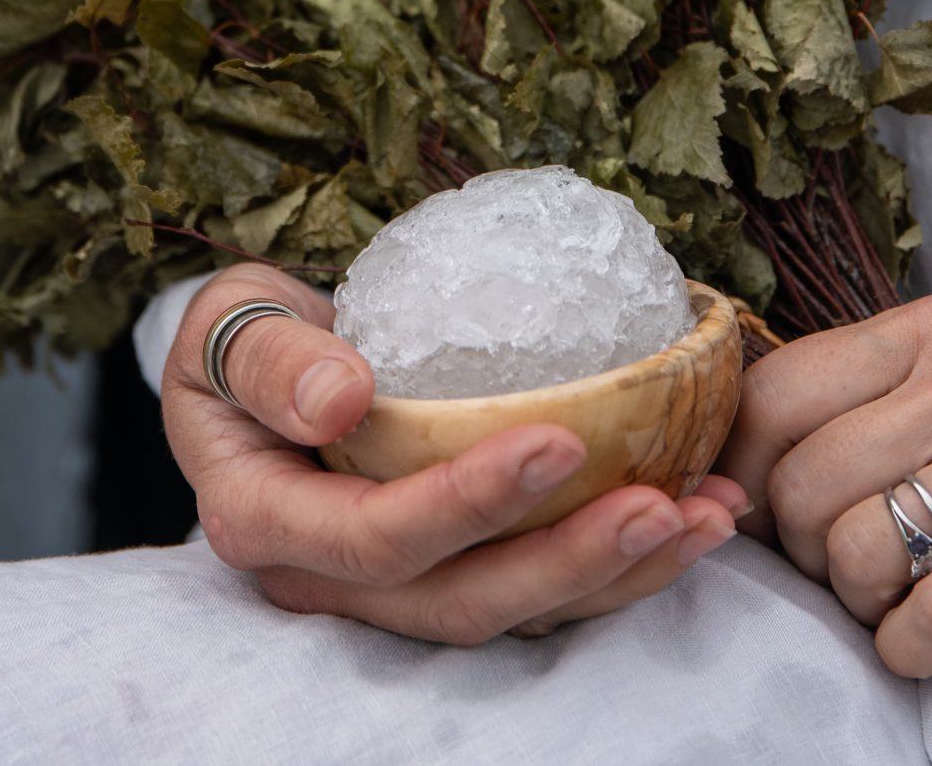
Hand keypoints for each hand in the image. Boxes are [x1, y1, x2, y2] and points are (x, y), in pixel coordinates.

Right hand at [163, 264, 744, 643]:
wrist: (262, 365)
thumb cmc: (243, 336)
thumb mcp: (224, 322)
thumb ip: (265, 356)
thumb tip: (341, 396)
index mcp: (266, 522)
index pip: (375, 536)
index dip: (467, 503)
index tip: (558, 439)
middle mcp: (332, 578)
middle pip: (458, 602)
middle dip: (567, 561)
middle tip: (662, 505)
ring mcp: (398, 587)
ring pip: (513, 610)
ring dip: (618, 574)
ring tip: (707, 514)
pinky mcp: (455, 569)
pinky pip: (541, 581)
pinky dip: (625, 556)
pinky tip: (699, 504)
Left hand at [718, 294, 931, 677]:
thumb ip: (885, 391)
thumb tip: (764, 455)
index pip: (774, 395)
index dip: (742, 471)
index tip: (758, 516)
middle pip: (801, 484)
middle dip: (803, 554)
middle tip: (847, 579)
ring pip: (858, 549)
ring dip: (861, 606)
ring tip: (898, 608)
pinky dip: (914, 648)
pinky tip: (930, 648)